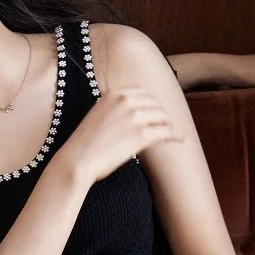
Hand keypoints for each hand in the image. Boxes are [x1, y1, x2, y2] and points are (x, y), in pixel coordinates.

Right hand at [59, 87, 182, 185]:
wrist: (77, 161)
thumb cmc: (84, 145)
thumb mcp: (97, 116)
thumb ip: (114, 109)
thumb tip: (134, 113)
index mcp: (114, 94)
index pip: (143, 93)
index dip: (152, 104)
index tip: (154, 113)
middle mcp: (125, 101)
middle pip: (155, 103)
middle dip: (162, 114)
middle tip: (165, 124)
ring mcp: (134, 116)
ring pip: (162, 116)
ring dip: (168, 125)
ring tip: (170, 133)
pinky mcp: (141, 134)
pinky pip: (165, 131)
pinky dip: (174, 135)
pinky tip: (178, 139)